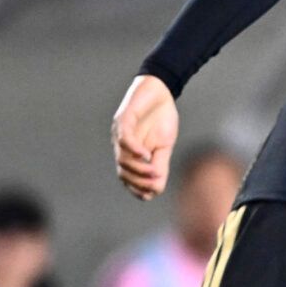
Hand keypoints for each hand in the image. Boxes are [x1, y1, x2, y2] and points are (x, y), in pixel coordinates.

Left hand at [112, 74, 179, 199]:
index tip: (150, 195)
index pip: (127, 176)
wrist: (162, 91)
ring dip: (138, 169)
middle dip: (138, 182)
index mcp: (130, 153)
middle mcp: (121, 145)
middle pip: (123, 171)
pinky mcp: (124, 118)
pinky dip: (134, 150)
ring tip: (154, 172)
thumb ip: (160, 165)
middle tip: (154, 186)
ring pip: (122, 158)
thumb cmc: (161, 118)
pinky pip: (125, 138)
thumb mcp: (164, 146)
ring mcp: (120, 132)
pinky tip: (147, 155)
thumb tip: (157, 186)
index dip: (136, 189)